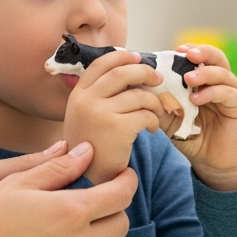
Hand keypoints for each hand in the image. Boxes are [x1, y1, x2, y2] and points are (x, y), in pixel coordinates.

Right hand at [0, 141, 137, 236]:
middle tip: (98, 198)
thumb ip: (58, 167)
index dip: (127, 181)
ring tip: (79, 225)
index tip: (122, 175)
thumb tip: (87, 152)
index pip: (121, 195)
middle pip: (121, 225)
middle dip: (115, 208)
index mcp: (71, 212)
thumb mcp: (17, 182)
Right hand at [64, 49, 165, 184]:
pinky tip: (152, 128)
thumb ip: (99, 95)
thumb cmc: (92, 147)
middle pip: (122, 73)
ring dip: (154, 102)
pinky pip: (145, 114)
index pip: (100, 64)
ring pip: (138, 95)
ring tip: (157, 113)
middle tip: (158, 80)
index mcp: (78, 94)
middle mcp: (86, 100)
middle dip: (145, 72)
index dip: (121, 56)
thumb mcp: (85, 116)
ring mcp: (100, 113)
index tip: (137, 58)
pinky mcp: (116, 129)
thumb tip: (129, 70)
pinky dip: (153, 120)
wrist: (87, 179)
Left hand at [163, 44, 236, 190]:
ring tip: (188, 79)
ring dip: (204, 73)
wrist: (214, 164)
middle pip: (216, 58)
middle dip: (201, 52)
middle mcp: (222, 84)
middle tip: (186, 54)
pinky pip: (228, 93)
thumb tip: (143, 87)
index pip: (200, 59)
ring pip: (222, 73)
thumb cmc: (194, 139)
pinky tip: (196, 99)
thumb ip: (162, 103)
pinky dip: (211, 92)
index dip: (189, 51)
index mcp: (206, 82)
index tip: (174, 51)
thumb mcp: (172, 120)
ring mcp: (233, 93)